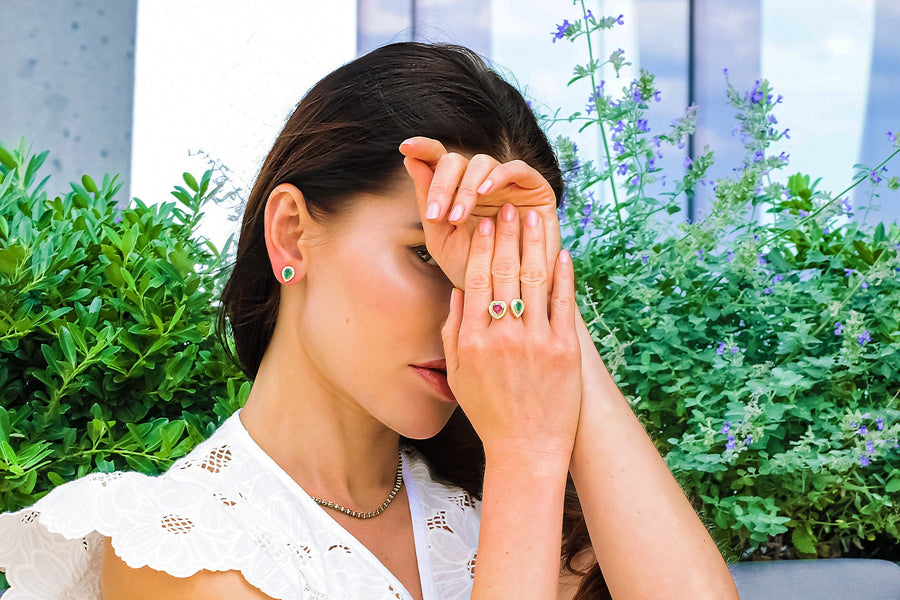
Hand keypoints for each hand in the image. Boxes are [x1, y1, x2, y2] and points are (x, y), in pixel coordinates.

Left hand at [399, 137, 561, 291]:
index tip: (406, 147)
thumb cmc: (474, 269)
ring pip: (483, 163)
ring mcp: (508, 183)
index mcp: (456, 191)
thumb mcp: (442, 239)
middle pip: (457, 161)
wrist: (506, 294)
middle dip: (442, 184)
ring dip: (465, 188)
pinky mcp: (534, 187)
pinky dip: (498, 176)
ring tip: (457, 218)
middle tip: (435, 215)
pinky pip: (517, 168)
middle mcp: (481, 182)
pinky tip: (485, 193)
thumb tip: (410, 161)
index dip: (423, 147)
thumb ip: (427, 202)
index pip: (438, 160)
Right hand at [441, 202, 581, 460]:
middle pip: (504, 272)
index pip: (475, 279)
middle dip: (507, 236)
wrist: (527, 449)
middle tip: (509, 209)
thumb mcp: (457, 374)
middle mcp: (503, 336)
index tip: (483, 224)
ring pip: (535, 280)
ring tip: (536, 218)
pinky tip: (562, 253)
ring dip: (536, 244)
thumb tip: (457, 290)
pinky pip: (564, 304)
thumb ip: (454, 330)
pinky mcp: (565, 351)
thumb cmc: (489, 413)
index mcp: (473, 340)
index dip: (480, 247)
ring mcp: (537, 342)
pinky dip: (564, 275)